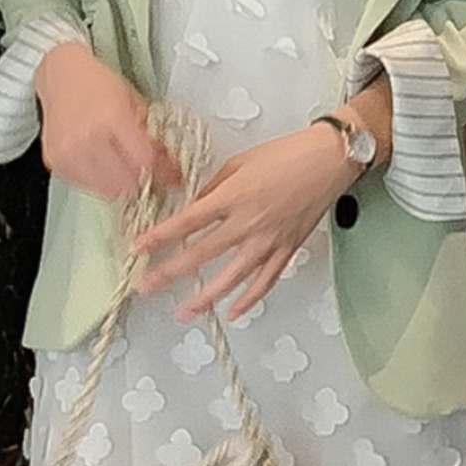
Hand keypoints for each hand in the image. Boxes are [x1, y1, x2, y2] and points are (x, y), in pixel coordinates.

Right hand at [34, 42, 183, 200]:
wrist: (60, 77)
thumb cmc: (97, 83)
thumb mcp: (133, 100)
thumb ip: (149, 132)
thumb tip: (170, 163)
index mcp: (111, 117)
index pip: (146, 160)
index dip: (164, 172)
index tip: (174, 176)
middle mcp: (88, 138)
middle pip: (128, 182)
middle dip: (146, 182)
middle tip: (155, 177)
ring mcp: (69, 153)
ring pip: (108, 191)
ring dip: (125, 186)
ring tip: (131, 172)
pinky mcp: (56, 163)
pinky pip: (88, 187)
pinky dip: (102, 183)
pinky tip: (107, 167)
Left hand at [128, 121, 357, 322]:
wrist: (328, 160)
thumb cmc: (287, 154)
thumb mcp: (240, 162)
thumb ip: (214, 187)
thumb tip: (195, 205)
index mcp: (233, 196)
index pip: (187, 222)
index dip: (159, 237)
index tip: (138, 248)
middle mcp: (248, 223)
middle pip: (201, 254)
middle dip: (170, 272)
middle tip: (147, 285)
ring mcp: (268, 241)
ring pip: (231, 278)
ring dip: (205, 298)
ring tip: (183, 311)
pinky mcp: (287, 250)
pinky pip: (265, 281)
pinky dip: (249, 299)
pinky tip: (233, 311)